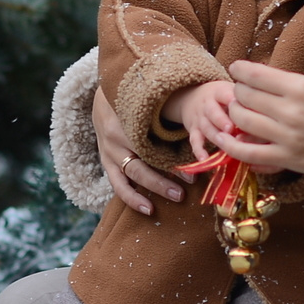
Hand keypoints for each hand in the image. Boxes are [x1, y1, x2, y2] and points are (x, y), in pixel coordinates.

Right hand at [93, 86, 184, 216]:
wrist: (104, 95)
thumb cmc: (135, 97)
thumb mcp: (148, 102)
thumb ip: (167, 114)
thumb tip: (199, 128)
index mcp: (127, 122)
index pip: (153, 146)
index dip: (173, 161)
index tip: (194, 170)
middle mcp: (115, 139)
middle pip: (142, 164)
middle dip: (163, 180)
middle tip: (186, 189)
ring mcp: (109, 152)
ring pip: (130, 176)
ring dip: (150, 190)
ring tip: (171, 200)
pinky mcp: (106, 161)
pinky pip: (117, 184)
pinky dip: (131, 197)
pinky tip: (147, 209)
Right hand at [163, 81, 241, 159]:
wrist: (191, 96)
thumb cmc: (221, 96)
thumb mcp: (229, 89)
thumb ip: (242, 98)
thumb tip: (261, 111)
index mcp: (219, 92)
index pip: (224, 94)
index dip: (231, 99)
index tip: (239, 106)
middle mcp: (207, 105)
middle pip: (212, 112)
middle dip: (221, 120)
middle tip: (230, 128)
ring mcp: (199, 118)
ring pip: (206, 128)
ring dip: (215, 136)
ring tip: (225, 145)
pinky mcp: (193, 130)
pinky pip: (195, 140)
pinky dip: (198, 150)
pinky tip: (204, 159)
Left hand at [218, 60, 303, 215]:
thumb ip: (291, 84)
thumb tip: (259, 78)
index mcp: (301, 88)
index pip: (256, 74)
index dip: (239, 69)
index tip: (236, 68)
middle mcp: (291, 110)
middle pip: (245, 95)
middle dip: (238, 91)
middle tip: (241, 92)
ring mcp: (287, 136)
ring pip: (241, 119)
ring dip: (234, 113)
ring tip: (239, 111)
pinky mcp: (286, 158)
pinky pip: (247, 152)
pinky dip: (230, 144)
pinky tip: (224, 138)